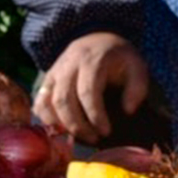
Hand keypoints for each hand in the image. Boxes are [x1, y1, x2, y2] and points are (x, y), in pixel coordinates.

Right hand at [34, 32, 148, 144]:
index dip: (95, 115)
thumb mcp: (137, 65)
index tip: (106, 131)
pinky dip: (46, 118)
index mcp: (91, 60)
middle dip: (77, 125)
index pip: (87, 92)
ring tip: (78, 137)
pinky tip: (60, 130)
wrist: (97, 39)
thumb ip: (138, 87)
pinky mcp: (47, 80)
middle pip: (64, 100)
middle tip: (93, 139)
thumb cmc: (118, 58)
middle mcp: (68, 65)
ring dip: (60, 125)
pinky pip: (39, 102)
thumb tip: (128, 110)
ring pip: (48, 102)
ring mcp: (54, 72)